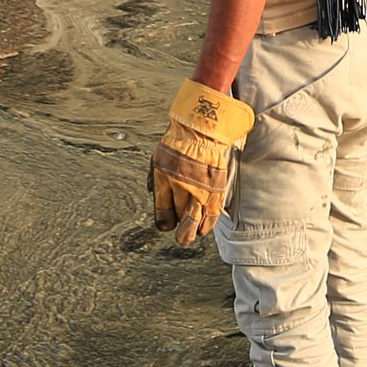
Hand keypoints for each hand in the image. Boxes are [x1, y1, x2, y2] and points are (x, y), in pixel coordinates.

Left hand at [147, 79, 253, 245]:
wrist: (201, 127)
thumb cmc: (176, 142)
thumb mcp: (157, 158)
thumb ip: (154, 180)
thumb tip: (151, 195)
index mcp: (165, 177)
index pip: (163, 208)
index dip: (164, 221)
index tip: (165, 227)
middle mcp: (183, 184)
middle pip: (182, 216)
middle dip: (181, 232)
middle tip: (181, 239)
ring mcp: (201, 185)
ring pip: (198, 216)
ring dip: (194, 230)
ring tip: (192, 237)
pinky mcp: (216, 184)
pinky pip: (213, 209)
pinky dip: (209, 221)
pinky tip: (205, 228)